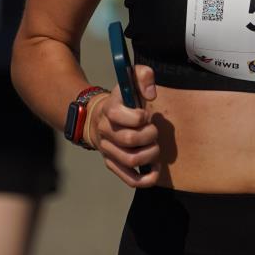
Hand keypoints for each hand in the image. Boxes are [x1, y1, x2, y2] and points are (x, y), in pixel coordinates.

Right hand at [84, 68, 160, 188]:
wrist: (99, 118)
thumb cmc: (123, 101)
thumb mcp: (130, 80)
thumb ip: (142, 76)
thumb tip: (151, 94)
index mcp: (109, 110)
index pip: (124, 117)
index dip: (141, 117)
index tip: (145, 114)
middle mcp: (106, 131)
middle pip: (130, 140)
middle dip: (149, 136)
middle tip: (152, 131)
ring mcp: (108, 150)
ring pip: (131, 160)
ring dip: (150, 154)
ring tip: (153, 146)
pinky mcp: (112, 164)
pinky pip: (129, 178)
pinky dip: (145, 179)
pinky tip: (155, 171)